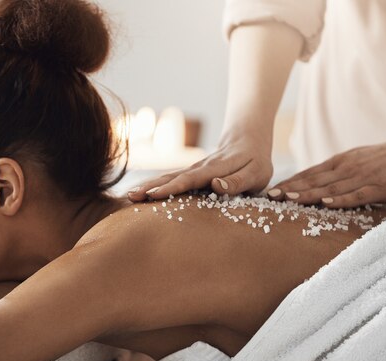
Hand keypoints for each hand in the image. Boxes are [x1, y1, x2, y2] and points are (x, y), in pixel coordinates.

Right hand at [127, 134, 272, 200]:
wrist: (248, 139)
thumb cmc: (255, 161)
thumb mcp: (256, 173)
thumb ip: (237, 181)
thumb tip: (215, 185)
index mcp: (214, 169)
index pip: (190, 179)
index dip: (172, 188)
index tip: (153, 195)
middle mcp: (199, 168)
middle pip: (171, 177)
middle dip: (150, 186)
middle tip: (130, 196)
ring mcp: (192, 170)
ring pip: (168, 177)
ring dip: (148, 185)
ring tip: (130, 195)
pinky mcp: (190, 173)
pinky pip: (171, 179)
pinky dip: (155, 185)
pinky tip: (142, 193)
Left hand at [268, 131, 385, 207]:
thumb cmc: (383, 160)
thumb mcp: (354, 161)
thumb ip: (334, 172)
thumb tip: (310, 184)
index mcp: (339, 163)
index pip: (308, 174)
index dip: (288, 183)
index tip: (270, 191)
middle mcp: (346, 169)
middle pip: (313, 181)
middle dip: (290, 189)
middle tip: (270, 197)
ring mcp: (362, 178)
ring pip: (330, 188)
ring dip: (308, 194)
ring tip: (288, 199)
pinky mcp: (379, 188)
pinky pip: (358, 195)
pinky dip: (341, 199)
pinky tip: (326, 203)